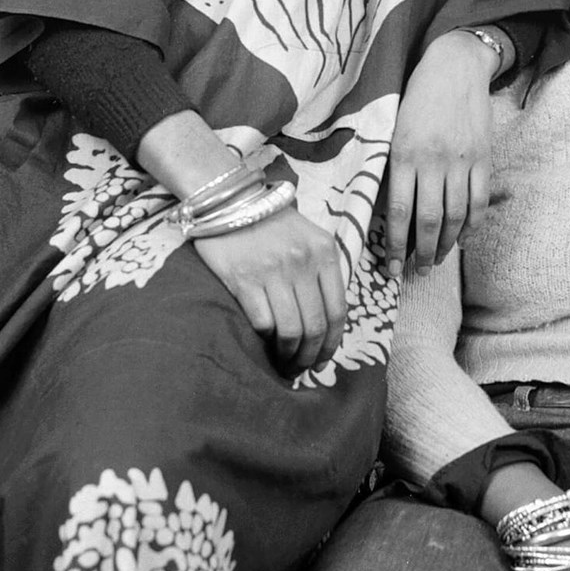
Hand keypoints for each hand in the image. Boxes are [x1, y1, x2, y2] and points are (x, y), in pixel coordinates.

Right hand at [195, 204, 345, 375]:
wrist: (231, 200)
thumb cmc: (273, 224)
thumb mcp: (310, 238)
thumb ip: (322, 273)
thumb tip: (327, 325)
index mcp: (324, 251)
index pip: (338, 311)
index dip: (332, 344)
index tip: (323, 362)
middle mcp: (302, 261)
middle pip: (315, 326)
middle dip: (310, 357)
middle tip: (301, 370)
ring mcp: (273, 270)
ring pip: (291, 330)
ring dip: (288, 356)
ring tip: (283, 363)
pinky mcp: (243, 279)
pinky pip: (262, 323)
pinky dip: (265, 340)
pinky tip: (263, 343)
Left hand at [385, 29, 496, 275]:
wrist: (454, 66)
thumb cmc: (417, 96)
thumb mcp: (395, 127)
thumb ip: (394, 165)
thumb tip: (392, 210)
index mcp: (404, 153)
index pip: (400, 212)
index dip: (396, 246)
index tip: (391, 267)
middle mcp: (433, 161)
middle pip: (428, 221)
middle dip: (422, 253)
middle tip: (416, 271)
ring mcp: (461, 161)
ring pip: (455, 216)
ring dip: (445, 244)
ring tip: (436, 260)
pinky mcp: (483, 158)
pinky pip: (478, 201)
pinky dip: (471, 225)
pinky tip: (462, 238)